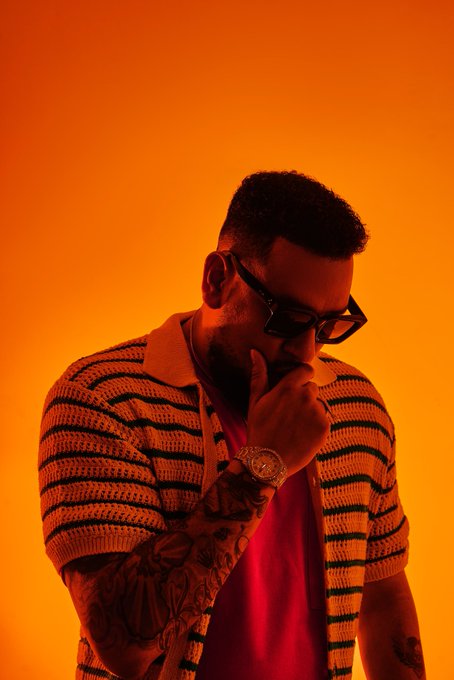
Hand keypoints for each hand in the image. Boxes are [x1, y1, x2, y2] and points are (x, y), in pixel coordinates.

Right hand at [246, 348, 329, 475]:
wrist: (267, 461)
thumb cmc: (259, 429)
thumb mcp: (255, 401)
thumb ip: (259, 374)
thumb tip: (256, 352)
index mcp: (288, 387)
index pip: (306, 370)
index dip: (302, 377)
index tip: (296, 388)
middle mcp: (305, 396)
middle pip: (312, 389)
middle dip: (303, 398)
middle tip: (289, 414)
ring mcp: (316, 412)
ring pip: (317, 405)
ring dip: (309, 413)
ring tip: (294, 427)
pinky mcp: (324, 427)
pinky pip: (323, 420)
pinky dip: (315, 427)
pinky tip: (301, 435)